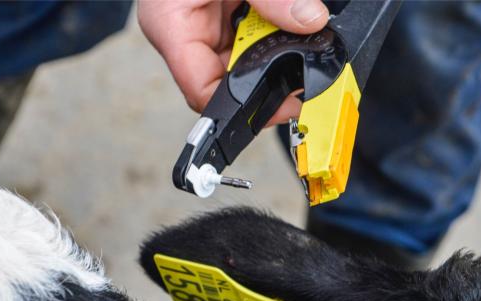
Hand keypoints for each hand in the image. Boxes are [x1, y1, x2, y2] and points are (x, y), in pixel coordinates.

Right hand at [138, 0, 328, 124]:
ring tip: (294, 31)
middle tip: (305, 64)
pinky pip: (249, 36)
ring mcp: (201, 25)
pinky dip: (271, 30)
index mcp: (170, 25)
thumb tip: (310, 21)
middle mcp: (183, 33)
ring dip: (272, 49)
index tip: (287, 99)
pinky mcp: (219, 15)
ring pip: (243, 60)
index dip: (246, 104)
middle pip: (227, 80)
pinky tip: (283, 19)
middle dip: (267, 73)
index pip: (202, 91)